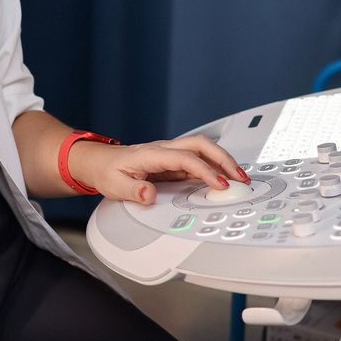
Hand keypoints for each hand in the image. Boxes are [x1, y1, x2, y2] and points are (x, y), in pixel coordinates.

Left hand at [69, 135, 247, 204]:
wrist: (99, 162)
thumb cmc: (106, 170)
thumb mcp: (114, 185)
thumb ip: (132, 191)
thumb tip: (149, 195)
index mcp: (152, 154)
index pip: (186, 158)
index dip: (205, 171)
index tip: (219, 185)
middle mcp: (164, 149)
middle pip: (201, 145)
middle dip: (224, 159)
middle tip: (240, 177)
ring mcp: (170, 154)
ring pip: (203, 149)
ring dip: (223, 161)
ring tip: (239, 178)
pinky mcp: (172, 161)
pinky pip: (198, 160)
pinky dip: (214, 167)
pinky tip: (223, 178)